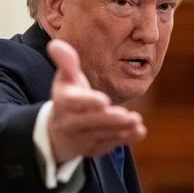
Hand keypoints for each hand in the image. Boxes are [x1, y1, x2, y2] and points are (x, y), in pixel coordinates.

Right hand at [46, 39, 146, 163]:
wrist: (56, 132)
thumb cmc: (66, 98)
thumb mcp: (65, 80)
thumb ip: (66, 62)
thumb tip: (55, 43)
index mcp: (63, 102)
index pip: (73, 103)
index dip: (87, 102)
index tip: (104, 100)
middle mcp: (69, 122)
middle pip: (90, 121)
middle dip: (109, 119)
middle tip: (129, 115)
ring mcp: (80, 138)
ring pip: (101, 135)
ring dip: (120, 130)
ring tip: (137, 123)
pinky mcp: (91, 149)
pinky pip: (107, 145)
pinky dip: (123, 139)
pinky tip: (139, 131)